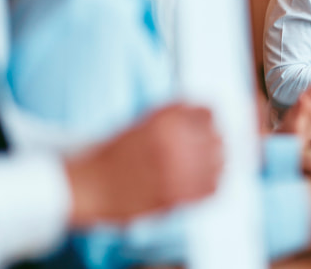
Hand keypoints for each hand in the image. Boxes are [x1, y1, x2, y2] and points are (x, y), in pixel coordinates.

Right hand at [66, 103, 222, 226]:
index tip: (208, 126)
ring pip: (220, 162)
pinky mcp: (175, 196)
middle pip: (219, 137)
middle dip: (215, 140)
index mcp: (165, 120)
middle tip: (208, 147)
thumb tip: (212, 114)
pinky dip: (212, 184)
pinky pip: (212, 188)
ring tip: (205, 166)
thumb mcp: (148, 120)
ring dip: (216, 162)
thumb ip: (180, 114)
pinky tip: (202, 182)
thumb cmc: (117, 152)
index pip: (209, 112)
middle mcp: (172, 143)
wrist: (90, 185)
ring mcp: (175, 171)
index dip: (210, 119)